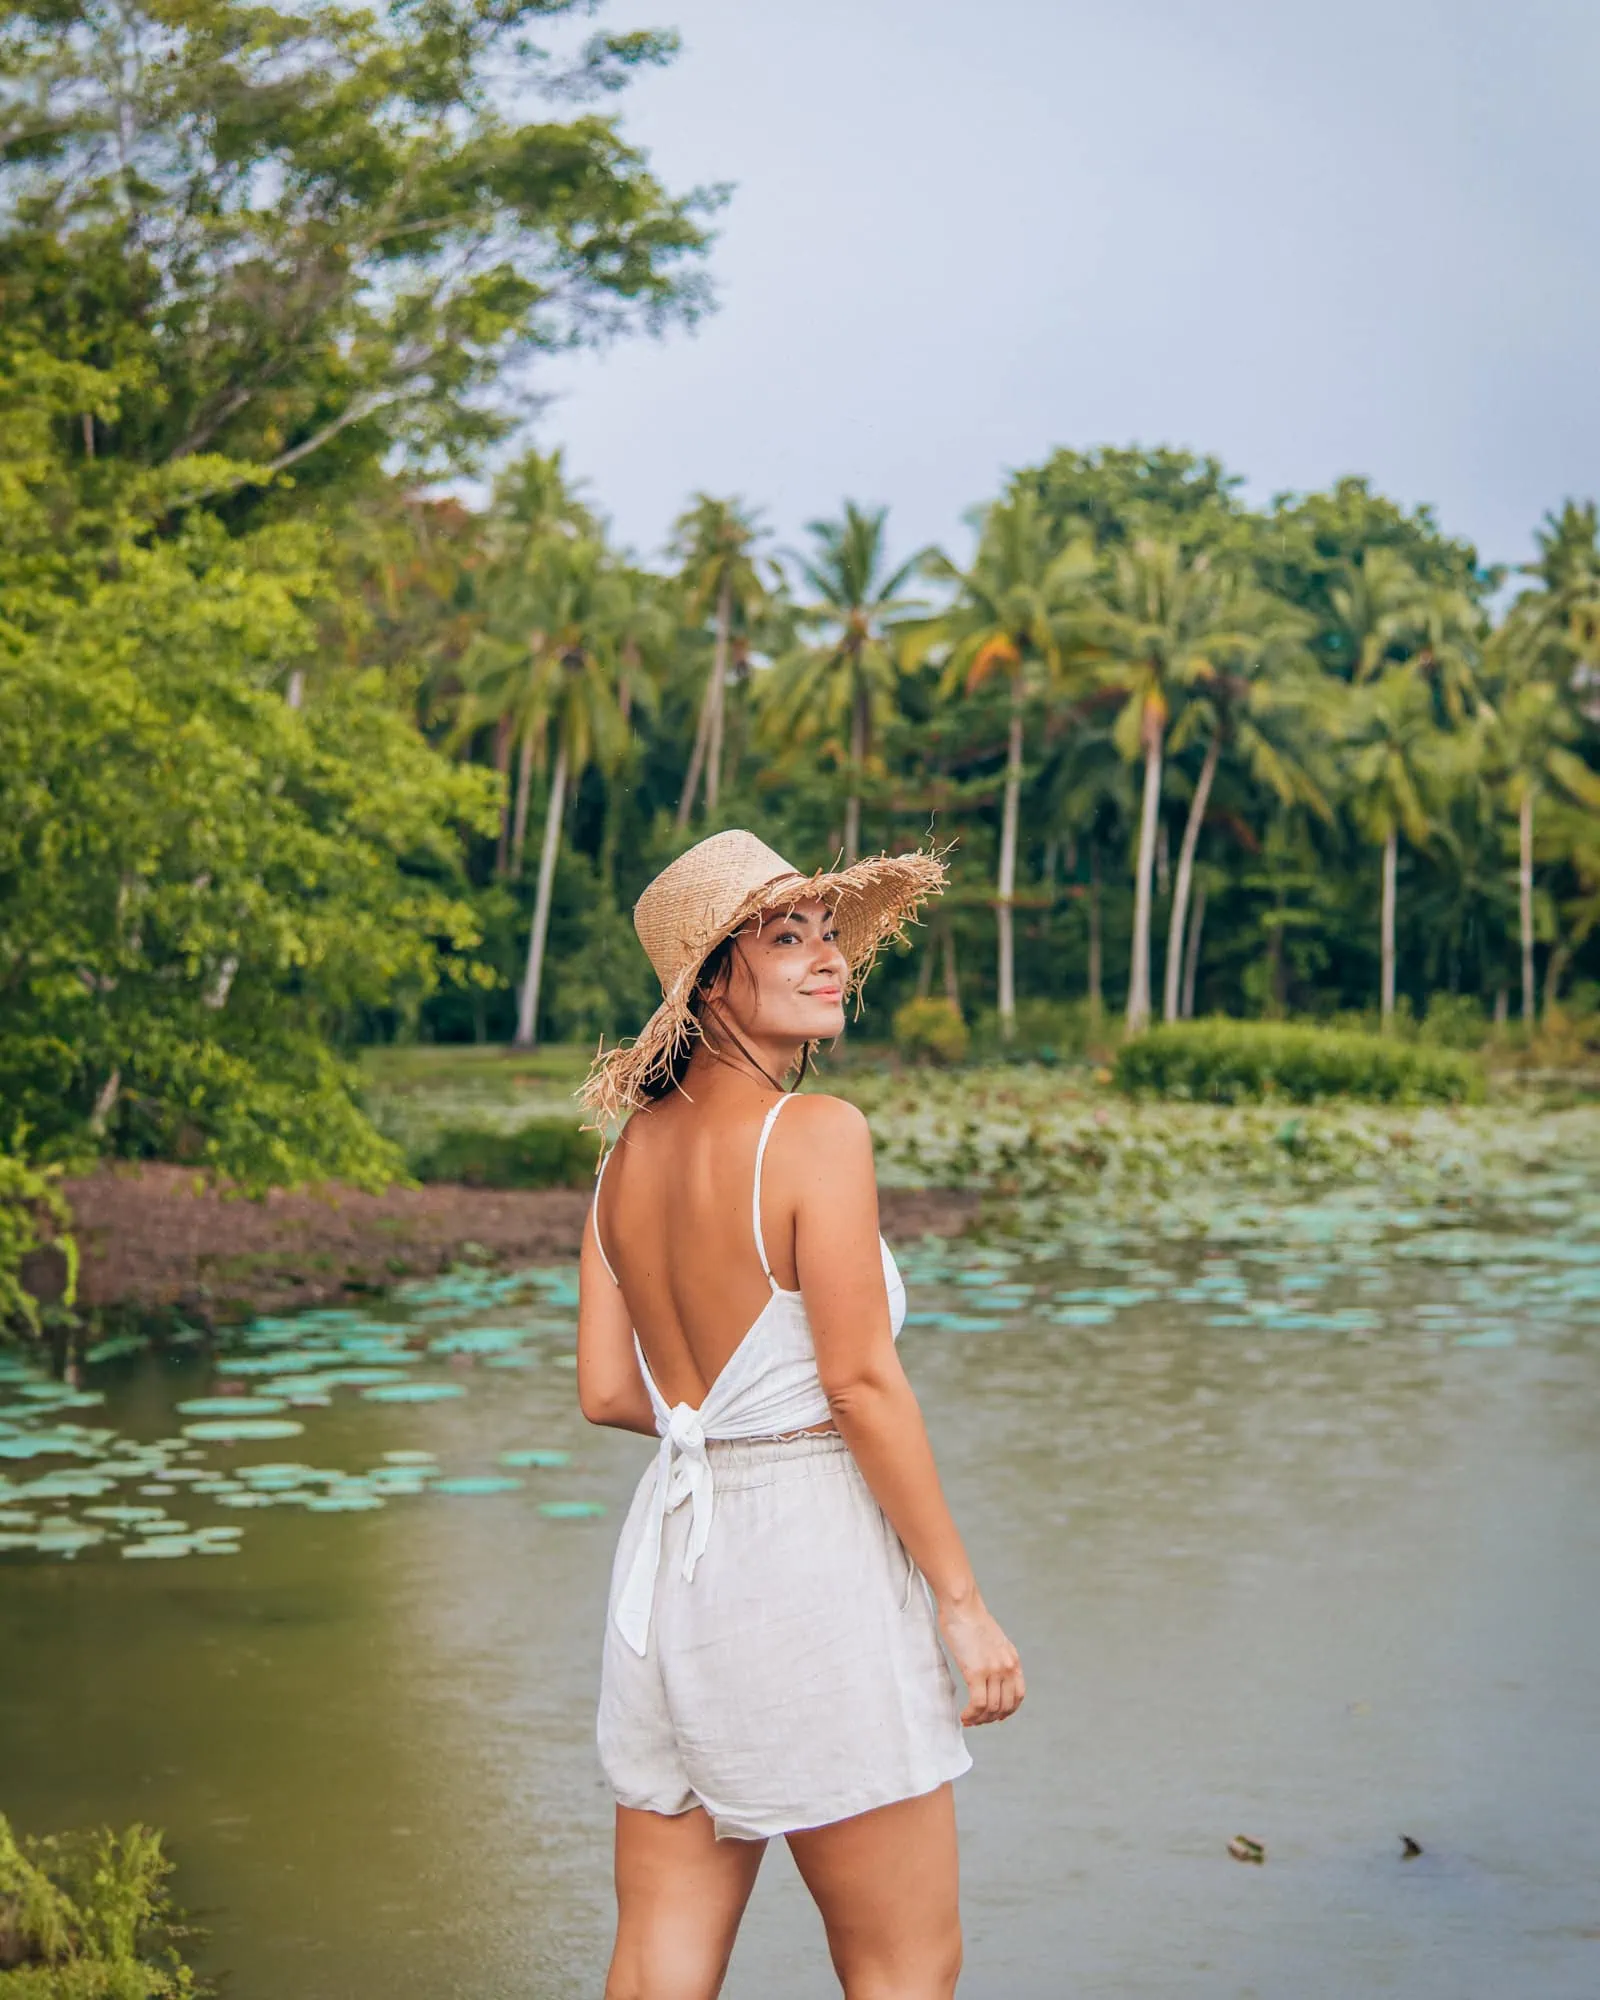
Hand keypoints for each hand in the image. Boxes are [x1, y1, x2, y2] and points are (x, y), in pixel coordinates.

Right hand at [938, 1593, 1024, 1725]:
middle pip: (1006, 1706)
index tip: (995, 1715)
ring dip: (980, 1719)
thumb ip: (996, 1658)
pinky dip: (971, 1715)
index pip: (1018, 1695)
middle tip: (977, 1719)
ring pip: (992, 1708)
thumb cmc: (970, 1619)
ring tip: (968, 1719)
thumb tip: (989, 1674)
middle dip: (992, 1718)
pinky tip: (964, 1715)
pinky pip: (978, 1704)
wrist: (961, 1604)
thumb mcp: (993, 1641)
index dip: (1008, 1710)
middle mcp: (1007, 1667)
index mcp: (1013, 1659)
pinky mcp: (976, 1672)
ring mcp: (993, 1670)